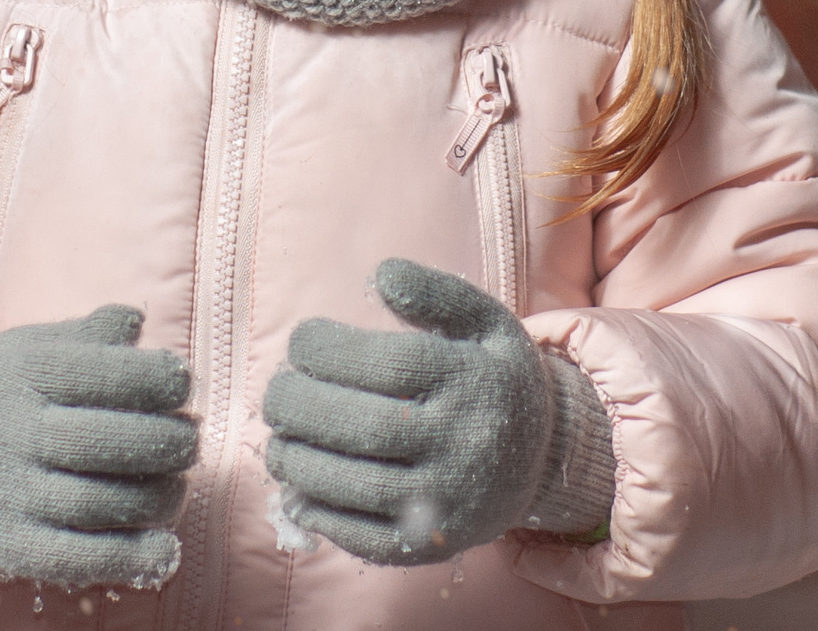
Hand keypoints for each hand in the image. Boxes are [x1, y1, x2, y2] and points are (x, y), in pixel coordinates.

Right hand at [0, 304, 196, 589]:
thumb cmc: (1, 391)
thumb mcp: (33, 346)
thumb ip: (89, 335)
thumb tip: (136, 322)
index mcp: (26, 374)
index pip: (104, 374)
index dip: (158, 380)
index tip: (182, 385)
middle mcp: (16, 434)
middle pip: (108, 441)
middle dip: (168, 441)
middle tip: (188, 439)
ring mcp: (11, 495)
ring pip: (101, 502)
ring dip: (159, 497)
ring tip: (177, 484)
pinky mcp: (11, 547)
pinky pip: (78, 559)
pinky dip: (130, 558)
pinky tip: (164, 549)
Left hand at [264, 259, 613, 565]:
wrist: (542, 460)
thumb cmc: (493, 379)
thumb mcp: (486, 324)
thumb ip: (438, 294)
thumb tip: (383, 273)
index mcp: (476, 382)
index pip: (393, 364)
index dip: (333, 350)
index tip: (301, 340)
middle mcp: (465, 443)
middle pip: (366, 428)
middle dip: (301, 407)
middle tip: (275, 392)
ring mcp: (448, 500)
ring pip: (356, 486)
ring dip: (298, 462)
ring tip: (278, 439)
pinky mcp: (430, 545)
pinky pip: (362, 537)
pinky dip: (318, 513)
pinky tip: (297, 487)